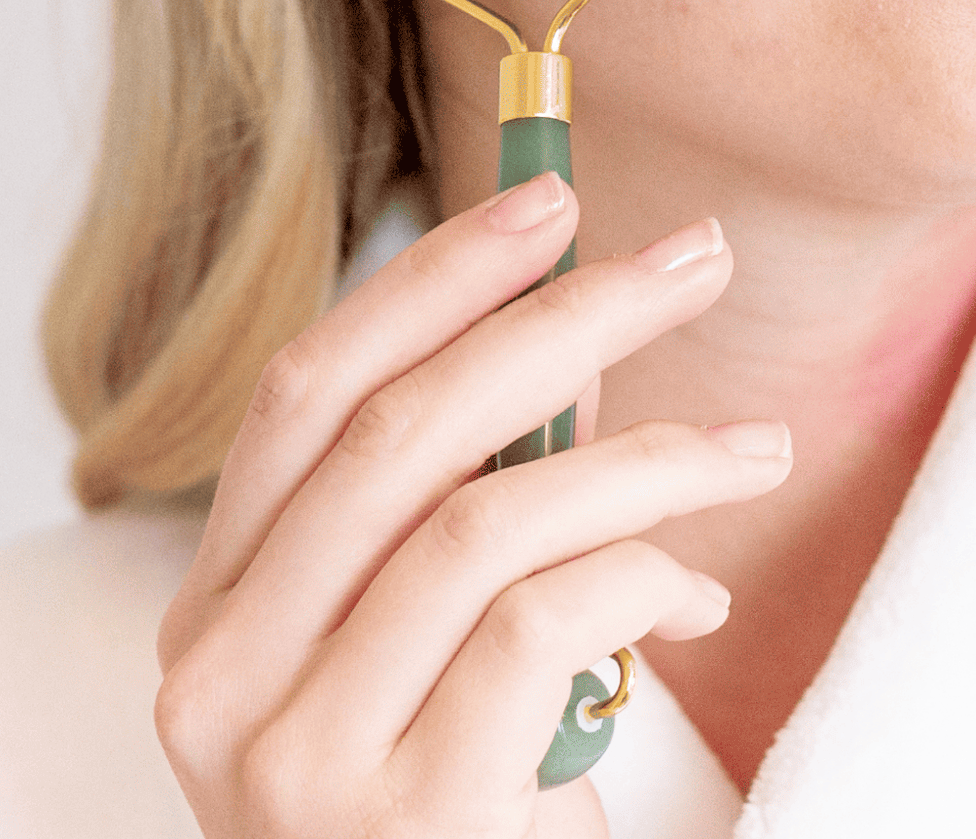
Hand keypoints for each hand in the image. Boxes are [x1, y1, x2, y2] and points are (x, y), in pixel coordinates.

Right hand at [154, 173, 790, 838]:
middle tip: (693, 260)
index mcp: (219, 607)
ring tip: (756, 449)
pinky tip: (701, 591)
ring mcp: (297, 756)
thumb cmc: (460, 788)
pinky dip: (644, 573)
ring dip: (645, 456)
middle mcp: (221, 675)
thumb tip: (583, 321)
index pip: (306, 389)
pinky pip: (542, 623)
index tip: (552, 197)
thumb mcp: (438, 629)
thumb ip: (483, 482)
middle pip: (395, 429)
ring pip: (480, 519)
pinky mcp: (403, 815)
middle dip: (563, 317)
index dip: (434, 278)